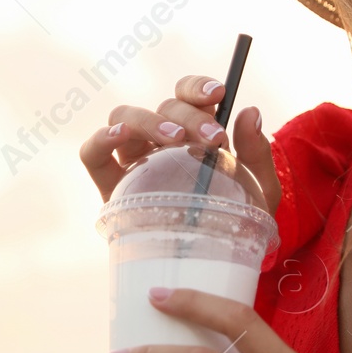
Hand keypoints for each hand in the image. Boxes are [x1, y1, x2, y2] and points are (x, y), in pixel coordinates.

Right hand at [79, 74, 280, 206]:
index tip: (220, 93)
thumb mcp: (259, 190)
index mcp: (192, 132)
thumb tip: (250, 112)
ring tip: (176, 140)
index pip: (186, 95)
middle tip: (213, 138)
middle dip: (188, 114)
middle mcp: (159, 140)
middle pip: (162, 107)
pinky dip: (101, 138)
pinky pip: (93, 154)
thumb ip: (256, 153)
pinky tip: (120, 135)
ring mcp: (133, 160)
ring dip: (150, 121)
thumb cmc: (237, 222)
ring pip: (125, 117)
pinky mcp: (111, 187)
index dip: (197, 87)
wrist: (215, 265)